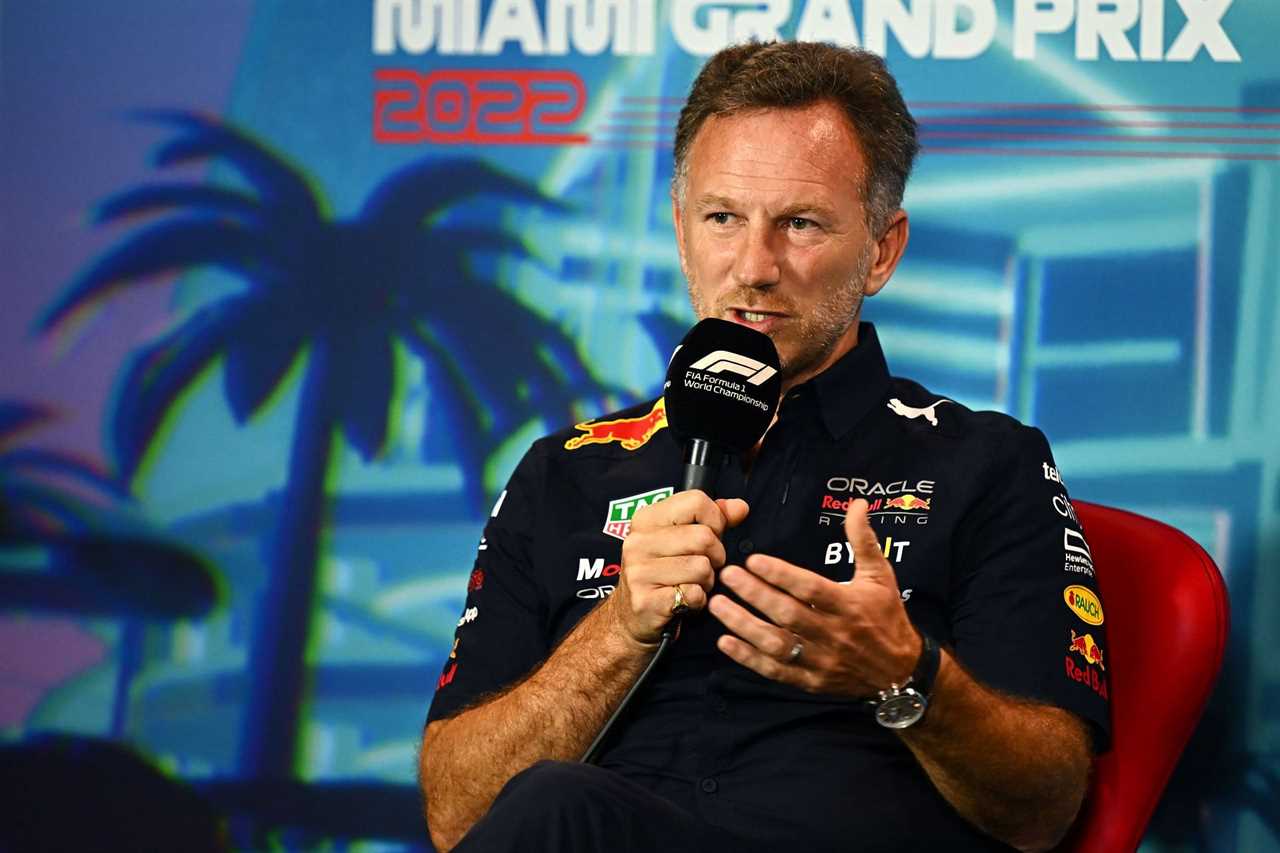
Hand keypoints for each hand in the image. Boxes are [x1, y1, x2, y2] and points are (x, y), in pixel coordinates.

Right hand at [606, 490, 749, 645]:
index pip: (696, 501)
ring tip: (691, 584)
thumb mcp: (682, 539)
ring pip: (702, 567)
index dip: (715, 521)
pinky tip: (684, 601)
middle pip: (704, 537)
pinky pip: (694, 594)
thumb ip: (713, 520)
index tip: (710, 536)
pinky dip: (698, 601)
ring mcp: (639, 572)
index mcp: (646, 519)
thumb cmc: (662, 574)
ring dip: (706, 581)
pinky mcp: (645, 601)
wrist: (632, 617)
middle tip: (702, 567)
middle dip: (715, 556)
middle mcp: (638, 542)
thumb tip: (740, 507)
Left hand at [708, 498, 920, 695]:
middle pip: (787, 614)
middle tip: (727, 575)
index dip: (781, 574)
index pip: (810, 589)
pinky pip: (775, 671)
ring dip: (743, 625)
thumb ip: (863, 540)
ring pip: (776, 644)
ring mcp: (821, 661)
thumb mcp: (880, 575)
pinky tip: (725, 642)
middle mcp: (833, 634)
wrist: (901, 671)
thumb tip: (858, 503)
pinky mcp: (811, 681)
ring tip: (717, 604)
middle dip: (754, 594)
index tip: (753, 559)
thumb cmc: (886, 616)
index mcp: (849, 605)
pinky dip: (749, 659)